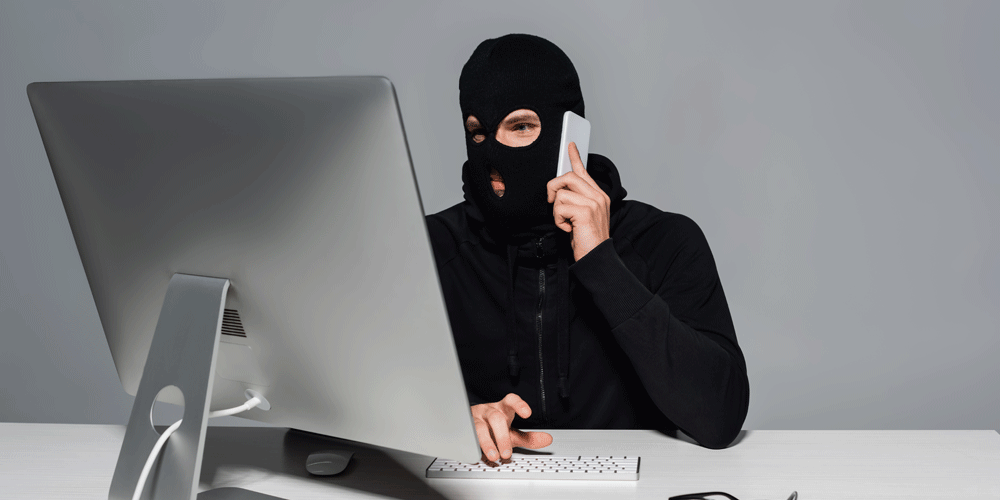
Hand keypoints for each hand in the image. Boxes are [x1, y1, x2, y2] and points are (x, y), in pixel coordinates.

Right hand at [470, 393, 552, 461]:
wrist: (471, 424)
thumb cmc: (494, 427)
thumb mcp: (513, 432)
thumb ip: (529, 437)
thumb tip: (548, 439)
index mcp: (503, 409)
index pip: (511, 401)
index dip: (519, 404)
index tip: (527, 413)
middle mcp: (489, 411)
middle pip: (496, 418)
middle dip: (502, 437)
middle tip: (507, 453)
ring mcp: (475, 418)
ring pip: (479, 427)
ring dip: (487, 443)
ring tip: (494, 456)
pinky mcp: (464, 427)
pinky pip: (466, 435)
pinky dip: (471, 444)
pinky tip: (475, 453)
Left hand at [547, 142, 610, 260]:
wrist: (596, 257)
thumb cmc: (588, 239)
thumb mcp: (582, 216)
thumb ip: (576, 200)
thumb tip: (560, 191)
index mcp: (598, 195)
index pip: (584, 172)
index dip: (575, 157)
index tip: (570, 146)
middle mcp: (598, 196)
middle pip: (568, 177)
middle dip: (554, 188)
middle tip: (552, 202)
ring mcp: (593, 203)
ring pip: (561, 193)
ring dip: (557, 211)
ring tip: (566, 222)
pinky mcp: (585, 212)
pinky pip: (560, 207)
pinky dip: (558, 220)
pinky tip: (568, 228)